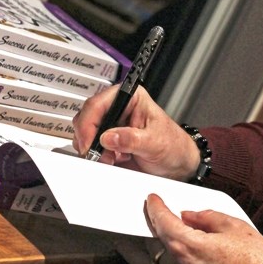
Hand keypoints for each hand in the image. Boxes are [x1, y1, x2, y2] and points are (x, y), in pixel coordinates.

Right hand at [72, 85, 198, 180]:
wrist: (177, 165)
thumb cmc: (173, 146)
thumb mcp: (155, 142)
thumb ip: (132, 139)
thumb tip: (109, 137)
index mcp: (131, 98)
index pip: (99, 103)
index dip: (88, 123)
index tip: (88, 143)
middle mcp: (118, 109)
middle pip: (86, 117)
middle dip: (88, 138)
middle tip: (96, 154)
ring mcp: (111, 126)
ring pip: (85, 132)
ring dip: (91, 149)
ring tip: (110, 159)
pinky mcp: (108, 142)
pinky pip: (90, 147)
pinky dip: (95, 156)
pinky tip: (110, 161)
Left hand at [146, 194, 262, 263]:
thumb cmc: (258, 261)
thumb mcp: (236, 228)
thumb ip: (209, 218)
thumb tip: (192, 215)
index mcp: (193, 246)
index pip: (166, 224)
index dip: (157, 209)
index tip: (153, 199)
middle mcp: (187, 263)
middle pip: (165, 238)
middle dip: (160, 221)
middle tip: (158, 207)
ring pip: (174, 249)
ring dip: (171, 233)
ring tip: (176, 219)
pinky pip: (184, 258)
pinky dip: (182, 244)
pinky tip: (190, 237)